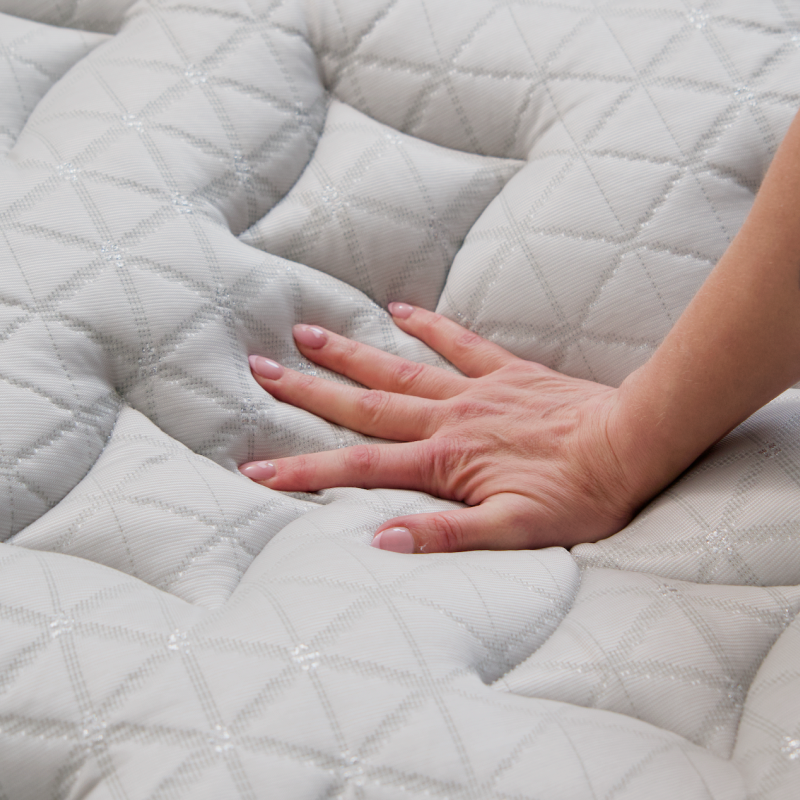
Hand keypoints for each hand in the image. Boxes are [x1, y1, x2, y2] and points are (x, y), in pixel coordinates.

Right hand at [239, 304, 655, 553]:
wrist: (632, 445)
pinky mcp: (504, 372)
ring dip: (350, 353)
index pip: (359, 467)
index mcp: (444, 461)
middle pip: (364, 404)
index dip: (304, 472)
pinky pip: (458, 342)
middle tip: (262, 368)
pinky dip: (427, 325)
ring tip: (307, 332)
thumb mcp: (515, 532)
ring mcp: (475, 390)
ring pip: (399, 368)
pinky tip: (398, 309)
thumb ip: (446, 535)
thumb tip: (380, 539)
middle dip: (308, 392)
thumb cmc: (578, 495)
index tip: (257, 469)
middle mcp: (449, 419)